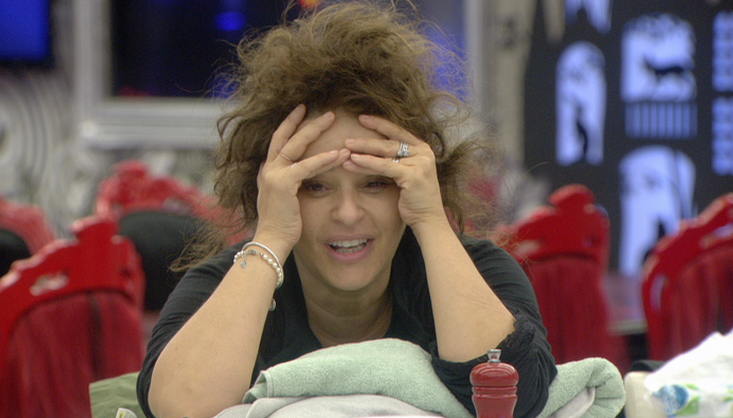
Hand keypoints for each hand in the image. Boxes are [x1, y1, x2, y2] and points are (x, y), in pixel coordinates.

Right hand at [254, 105, 349, 255]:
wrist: (272, 240)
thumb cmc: (281, 225)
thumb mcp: (283, 199)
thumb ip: (284, 183)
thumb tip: (289, 174)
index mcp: (268, 171)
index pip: (279, 141)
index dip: (290, 125)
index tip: (303, 112)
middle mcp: (268, 169)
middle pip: (286, 136)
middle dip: (304, 121)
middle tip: (323, 110)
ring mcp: (273, 174)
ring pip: (297, 145)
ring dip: (316, 131)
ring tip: (333, 120)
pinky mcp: (283, 183)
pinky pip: (307, 166)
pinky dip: (324, 158)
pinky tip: (339, 154)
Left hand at [343, 115, 447, 230]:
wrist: (428, 219)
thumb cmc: (414, 199)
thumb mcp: (406, 174)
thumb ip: (396, 160)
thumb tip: (372, 149)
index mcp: (423, 149)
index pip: (398, 131)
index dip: (380, 124)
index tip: (362, 118)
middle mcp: (423, 153)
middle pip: (389, 142)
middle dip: (366, 139)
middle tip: (347, 138)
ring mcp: (420, 163)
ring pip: (385, 152)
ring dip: (363, 150)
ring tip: (346, 147)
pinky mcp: (413, 175)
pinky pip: (384, 166)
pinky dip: (367, 163)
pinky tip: (353, 161)